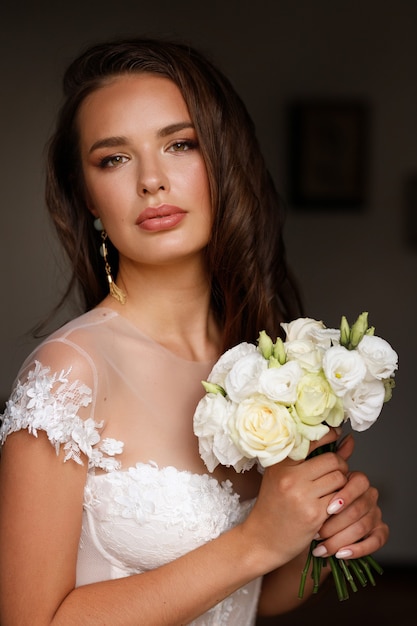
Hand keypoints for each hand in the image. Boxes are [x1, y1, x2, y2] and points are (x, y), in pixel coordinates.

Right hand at [243, 430, 348, 570]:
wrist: (262, 538)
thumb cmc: (274, 505)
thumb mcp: (287, 476)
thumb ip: (318, 457)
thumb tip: (348, 439)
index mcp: (280, 462)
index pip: (312, 440)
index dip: (329, 435)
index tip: (336, 434)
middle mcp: (290, 476)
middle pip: (333, 461)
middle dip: (340, 466)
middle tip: (335, 474)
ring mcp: (302, 496)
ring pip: (339, 479)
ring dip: (341, 485)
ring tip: (331, 491)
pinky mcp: (313, 514)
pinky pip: (339, 499)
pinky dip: (339, 502)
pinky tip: (329, 506)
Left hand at [312, 434, 388, 559]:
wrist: (307, 532)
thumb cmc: (307, 505)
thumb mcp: (310, 485)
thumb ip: (322, 462)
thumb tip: (328, 438)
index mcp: (355, 480)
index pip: (358, 482)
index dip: (344, 496)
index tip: (325, 509)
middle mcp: (369, 494)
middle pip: (361, 507)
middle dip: (337, 523)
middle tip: (317, 532)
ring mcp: (376, 513)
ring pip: (364, 526)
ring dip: (340, 539)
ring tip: (320, 546)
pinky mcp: (379, 533)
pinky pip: (376, 541)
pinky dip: (356, 549)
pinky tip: (340, 555)